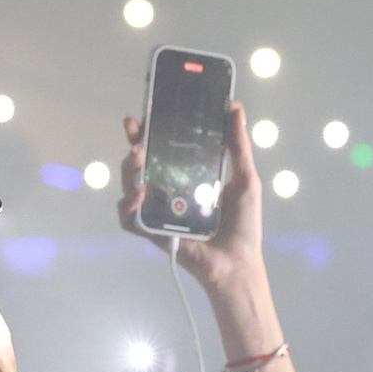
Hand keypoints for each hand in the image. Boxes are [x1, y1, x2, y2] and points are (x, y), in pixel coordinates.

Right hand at [115, 101, 264, 294]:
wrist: (238, 264)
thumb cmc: (243, 225)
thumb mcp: (245, 179)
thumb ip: (238, 145)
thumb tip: (235, 107)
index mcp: (188, 176)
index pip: (165, 147)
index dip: (152, 129)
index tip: (148, 112)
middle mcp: (169, 190)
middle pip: (141, 162)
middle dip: (134, 142)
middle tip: (136, 129)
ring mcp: (158, 211)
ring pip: (128, 186)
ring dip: (127, 169)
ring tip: (137, 157)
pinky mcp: (152, 232)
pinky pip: (129, 218)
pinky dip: (128, 205)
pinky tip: (139, 193)